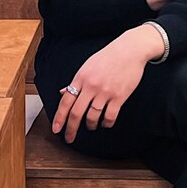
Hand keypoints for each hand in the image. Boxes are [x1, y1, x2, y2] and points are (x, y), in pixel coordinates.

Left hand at [52, 25, 163, 142]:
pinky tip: (105, 123)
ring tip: (91, 126)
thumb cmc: (109, 56)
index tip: (56, 129)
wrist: (130, 50)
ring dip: (90, 125)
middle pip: (76, 113)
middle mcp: (91, 86)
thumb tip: (62, 92)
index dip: (59, 118)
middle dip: (71, 129)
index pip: (65, 102)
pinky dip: (106, 123)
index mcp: (80, 78)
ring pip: (92, 116)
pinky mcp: (119, 96)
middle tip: (69, 138)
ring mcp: (105, 92)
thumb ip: (75, 81)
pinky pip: (110, 116)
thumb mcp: (87, 66)